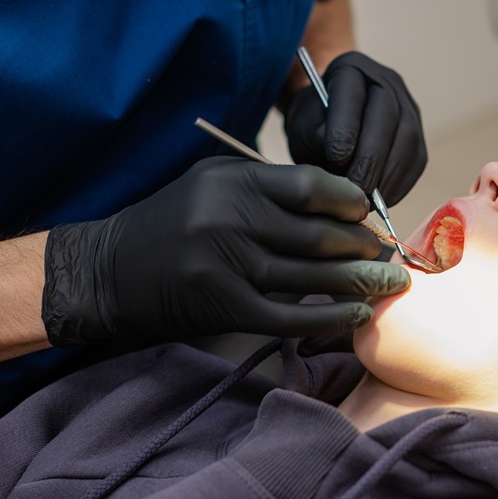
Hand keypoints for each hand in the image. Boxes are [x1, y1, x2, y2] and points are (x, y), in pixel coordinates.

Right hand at [42, 158, 409, 345]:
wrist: (108, 269)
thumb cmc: (173, 222)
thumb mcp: (214, 183)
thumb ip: (270, 187)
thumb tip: (340, 203)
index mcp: (232, 182)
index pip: (311, 186)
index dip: (350, 202)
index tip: (367, 214)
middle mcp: (230, 219)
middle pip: (319, 234)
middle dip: (363, 246)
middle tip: (387, 255)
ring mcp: (226, 265)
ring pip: (311, 275)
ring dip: (359, 282)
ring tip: (389, 283)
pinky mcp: (224, 307)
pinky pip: (290, 316)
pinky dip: (330, 317)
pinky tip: (358, 313)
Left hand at [285, 51, 427, 205]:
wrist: (329, 124)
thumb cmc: (313, 124)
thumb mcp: (302, 126)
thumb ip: (316, 137)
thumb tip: (343, 160)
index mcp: (350, 68)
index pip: (352, 95)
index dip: (346, 128)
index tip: (336, 159)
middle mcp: (385, 80)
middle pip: (387, 116)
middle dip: (372, 156)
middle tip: (357, 188)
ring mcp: (407, 105)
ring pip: (408, 138)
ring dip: (390, 174)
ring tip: (370, 199)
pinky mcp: (417, 132)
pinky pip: (417, 158)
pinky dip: (402, 182)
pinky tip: (383, 200)